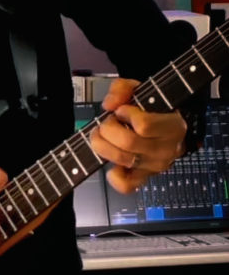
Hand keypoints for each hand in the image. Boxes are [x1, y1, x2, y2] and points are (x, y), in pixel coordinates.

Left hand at [90, 78, 186, 193]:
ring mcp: (156, 166)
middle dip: (108, 129)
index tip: (122, 111)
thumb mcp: (139, 90)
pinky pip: (126, 185)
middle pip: (127, 143)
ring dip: (103, 146)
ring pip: (122, 160)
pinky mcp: (144, 177)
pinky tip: (112, 164)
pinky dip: (114, 176)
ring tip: (104, 137)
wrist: (164, 127)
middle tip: (106, 124)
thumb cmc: (151, 109)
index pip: (143, 125)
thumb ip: (122, 89)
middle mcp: (167, 148)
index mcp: (172, 126)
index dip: (124, 114)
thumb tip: (110, 104)